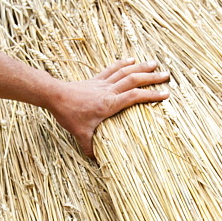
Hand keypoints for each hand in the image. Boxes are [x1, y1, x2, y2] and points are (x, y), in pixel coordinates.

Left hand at [49, 58, 169, 156]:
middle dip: (151, 78)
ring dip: (141, 67)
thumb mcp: (80, 134)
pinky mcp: (96, 79)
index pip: (135, 97)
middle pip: (134, 80)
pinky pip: (112, 68)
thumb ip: (90, 147)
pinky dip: (123, 63)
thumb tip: (97, 161)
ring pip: (125, 71)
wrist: (55, 96)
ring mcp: (102, 83)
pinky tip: (131, 59)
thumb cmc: (69, 114)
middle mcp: (109, 91)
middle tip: (167, 76)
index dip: (151, 95)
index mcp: (109, 104)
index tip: (166, 94)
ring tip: (154, 64)